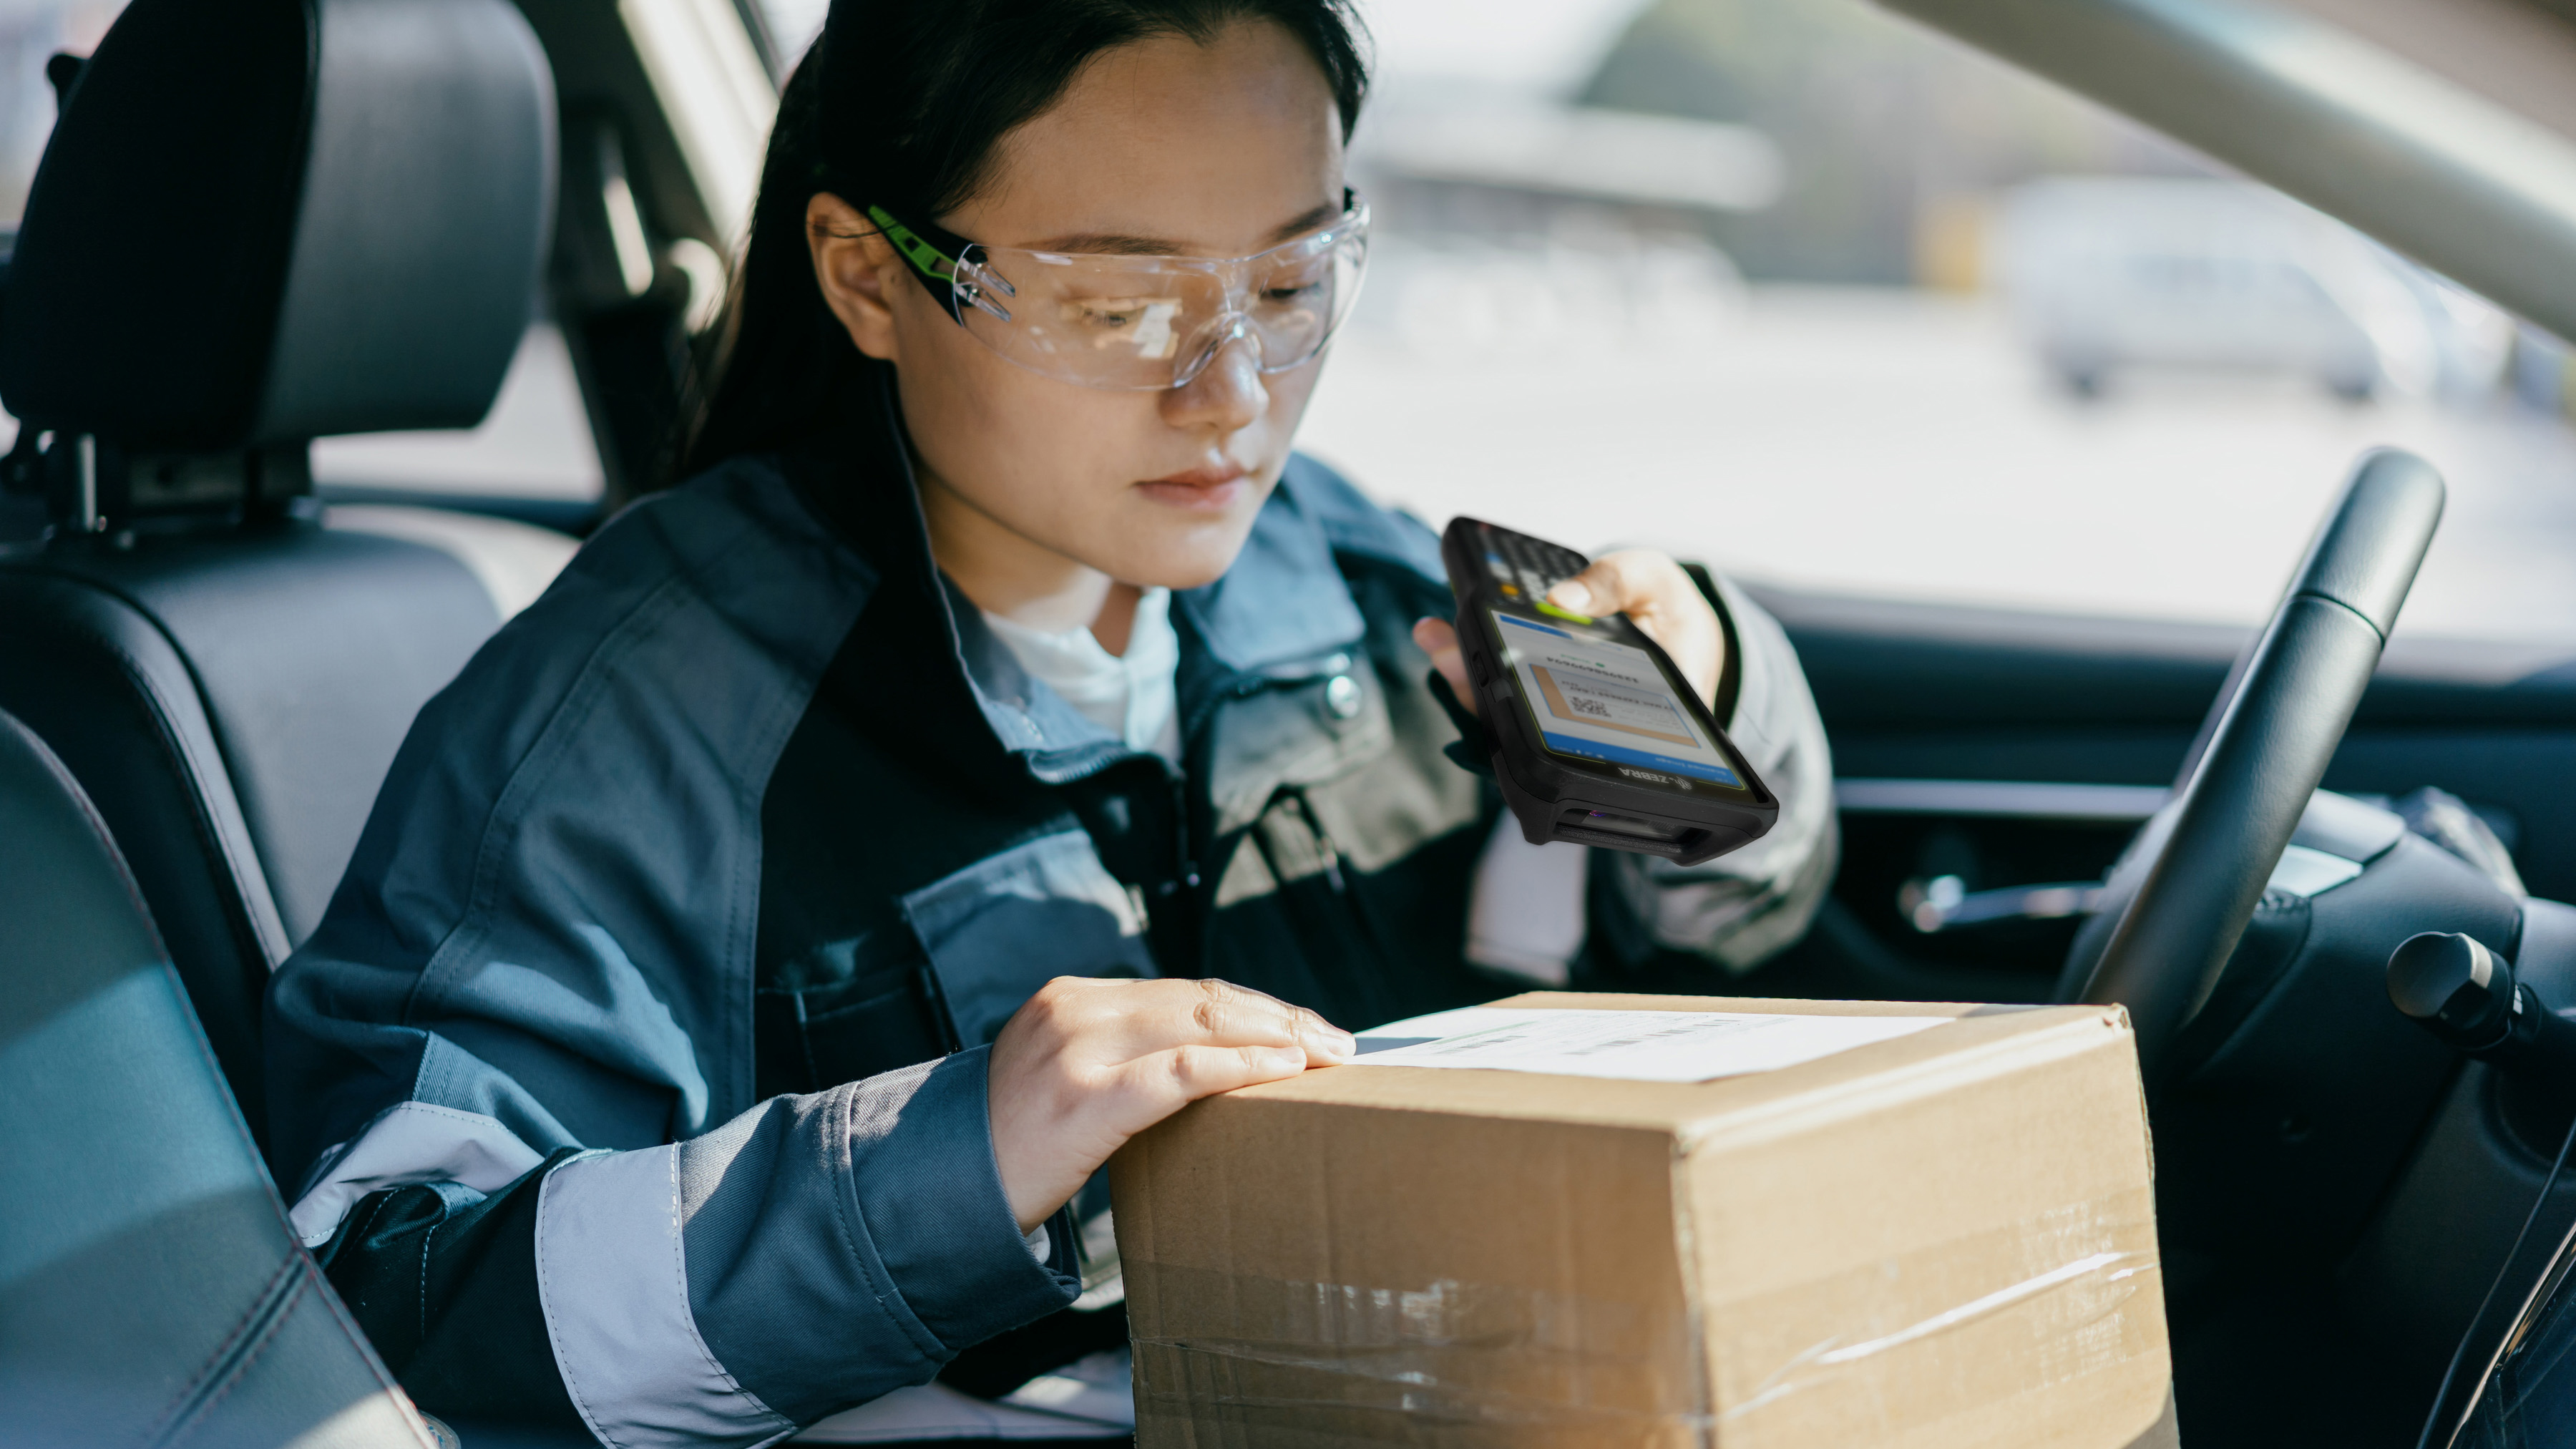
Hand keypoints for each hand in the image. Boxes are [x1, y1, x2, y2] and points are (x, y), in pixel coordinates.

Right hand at [985, 977, 1354, 1232]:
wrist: (940, 1192)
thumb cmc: (1014, 1145)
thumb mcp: (1061, 1075)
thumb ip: (1122, 1055)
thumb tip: (1214, 1061)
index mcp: (1073, 999)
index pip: (1184, 991)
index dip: (1253, 1006)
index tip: (1303, 1025)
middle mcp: (1075, 1011)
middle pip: (1200, 1000)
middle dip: (1278, 1018)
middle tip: (1336, 1042)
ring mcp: (1076, 1053)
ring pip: (1198, 1025)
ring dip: (1273, 1038)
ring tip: (1322, 1056)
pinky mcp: (1084, 1101)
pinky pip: (1179, 1074)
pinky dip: (1238, 1067)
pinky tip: (1280, 1071)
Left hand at [1412, 548, 1726, 713]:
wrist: (1679, 626)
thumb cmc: (1672, 610)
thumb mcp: (1655, 581)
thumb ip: (1615, 583)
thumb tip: (1561, 598)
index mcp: (1643, 707)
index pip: (1582, 724)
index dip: (1528, 713)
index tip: (1488, 682)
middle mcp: (1600, 723)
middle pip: (1532, 720)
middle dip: (1480, 688)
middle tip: (1444, 648)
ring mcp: (1570, 715)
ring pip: (1513, 710)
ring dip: (1467, 674)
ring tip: (1433, 635)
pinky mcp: (1551, 699)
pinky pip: (1510, 690)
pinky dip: (1478, 662)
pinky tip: (1447, 633)